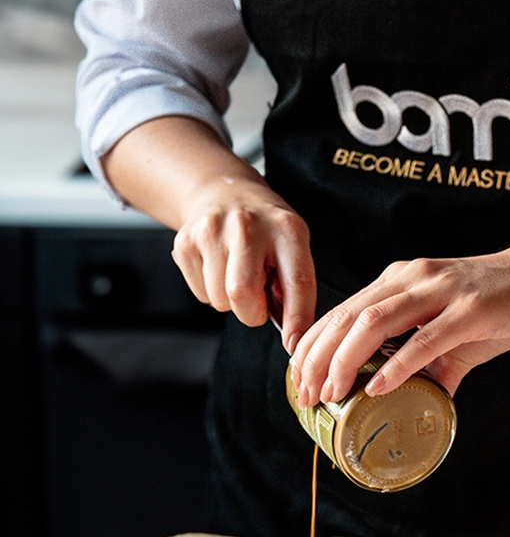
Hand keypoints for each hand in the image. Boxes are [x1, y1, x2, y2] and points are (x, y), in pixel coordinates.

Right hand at [103, 115, 316, 351]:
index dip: (297, 319)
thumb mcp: (291, 243)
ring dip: (230, 300)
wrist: (221, 191)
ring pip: (219, 299)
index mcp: (285, 228)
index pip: (296, 281)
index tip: (295, 345)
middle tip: (256, 300)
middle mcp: (247, 225)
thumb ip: (293, 284)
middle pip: (242, 293)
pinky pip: (200, 293)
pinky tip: (217, 265)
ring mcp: (211, 231)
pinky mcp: (185, 242)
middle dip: (251, 312)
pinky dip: (210, 290)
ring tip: (235, 272)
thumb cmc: (264, 228)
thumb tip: (292, 335)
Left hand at [292, 238, 509, 405]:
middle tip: (304, 394)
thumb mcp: (454, 329)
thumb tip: (412, 400)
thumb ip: (430, 363)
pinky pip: (425, 339)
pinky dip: (397, 365)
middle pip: (347, 317)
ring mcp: (441, 291)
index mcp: (400, 280)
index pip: (342, 311)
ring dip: (345, 361)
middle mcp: (413, 278)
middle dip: (317, 357)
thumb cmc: (503, 299)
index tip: (298, 377)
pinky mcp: (471, 309)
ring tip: (331, 392)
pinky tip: (378, 388)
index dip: (312, 345)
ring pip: (375, 323)